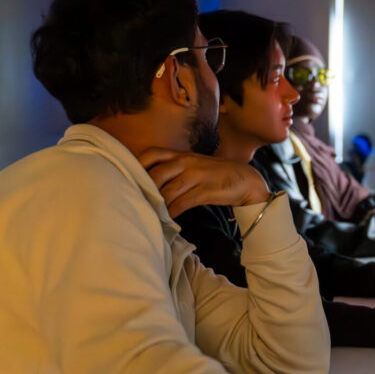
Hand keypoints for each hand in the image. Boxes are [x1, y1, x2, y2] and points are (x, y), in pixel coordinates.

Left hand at [139, 148, 269, 217]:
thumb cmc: (215, 174)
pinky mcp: (205, 191)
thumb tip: (150, 181)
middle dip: (145, 190)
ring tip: (151, 214)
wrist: (246, 180)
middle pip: (156, 174)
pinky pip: (182, 203)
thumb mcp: (194, 164)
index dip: (136, 165)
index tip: (128, 178)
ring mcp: (196, 176)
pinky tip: (168, 219)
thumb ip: (174, 168)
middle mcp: (186, 162)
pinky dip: (172, 213)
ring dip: (158, 205)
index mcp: (180, 154)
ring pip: (167, 191)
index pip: (151, 154)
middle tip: (138, 202)